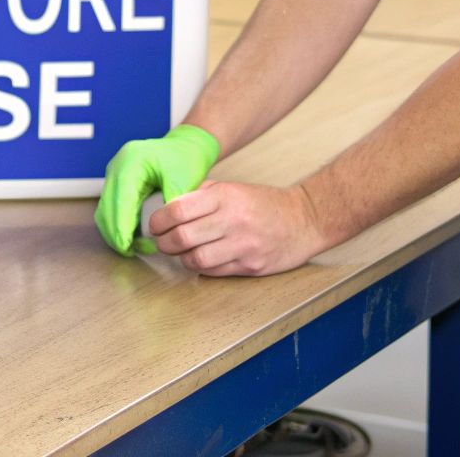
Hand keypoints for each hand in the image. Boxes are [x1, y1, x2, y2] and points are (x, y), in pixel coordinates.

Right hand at [94, 125, 220, 255]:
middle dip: (115, 234)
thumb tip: (160, 231)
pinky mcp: (118, 183)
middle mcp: (116, 167)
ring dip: (114, 232)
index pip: (119, 201)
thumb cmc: (185, 158)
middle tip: (131, 252)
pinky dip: (118, 225)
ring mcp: (114, 175)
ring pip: (105, 211)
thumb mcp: (183, 179)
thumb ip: (171, 204)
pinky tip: (132, 238)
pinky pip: (112, 209)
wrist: (185, 146)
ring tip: (133, 248)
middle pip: (106, 208)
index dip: (121, 228)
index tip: (127, 247)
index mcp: (130, 163)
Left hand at [147, 180, 329, 276]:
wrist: (304, 220)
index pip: (179, 210)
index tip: (155, 224)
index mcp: (225, 196)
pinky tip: (200, 259)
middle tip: (161, 241)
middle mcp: (233, 220)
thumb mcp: (232, 188)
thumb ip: (201, 194)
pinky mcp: (251, 266)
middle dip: (164, 243)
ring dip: (181, 259)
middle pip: (182, 238)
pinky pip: (214, 272)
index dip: (159, 220)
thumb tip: (168, 204)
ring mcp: (243, 246)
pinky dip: (201, 268)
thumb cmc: (264, 203)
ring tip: (180, 253)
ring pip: (196, 260)